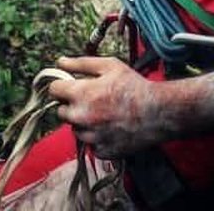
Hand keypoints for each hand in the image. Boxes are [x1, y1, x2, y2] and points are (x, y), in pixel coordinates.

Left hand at [48, 56, 165, 159]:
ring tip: (104, 114)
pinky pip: (90, 145)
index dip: (62, 86)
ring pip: (75, 130)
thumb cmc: (134, 86)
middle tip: (91, 101)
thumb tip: (60, 62)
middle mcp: (82, 117)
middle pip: (61, 112)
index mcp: (81, 94)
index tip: (72, 87)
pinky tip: (110, 128)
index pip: (54, 90)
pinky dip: (97, 139)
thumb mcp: (109, 66)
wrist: (159, 112)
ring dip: (83, 123)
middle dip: (72, 105)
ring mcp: (92, 137)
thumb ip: (81, 63)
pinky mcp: (102, 151)